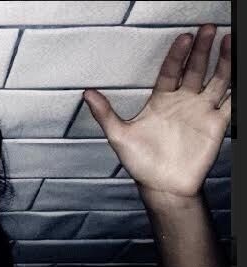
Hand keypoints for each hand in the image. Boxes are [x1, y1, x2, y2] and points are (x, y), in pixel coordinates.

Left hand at [83, 24, 230, 198]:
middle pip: (195, 69)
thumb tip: (87, 94)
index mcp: (161, 101)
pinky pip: (231, 103)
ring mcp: (200, 111)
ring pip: (217, 80)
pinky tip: (241, 72)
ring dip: (224, 61)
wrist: (163, 186)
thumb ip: (105, 113)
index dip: (177, 54)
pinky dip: (237, 89)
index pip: (171, 70)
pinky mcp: (216, 124)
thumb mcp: (118, 136)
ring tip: (229, 41)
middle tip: (207, 30)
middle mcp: (182, 102)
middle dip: (201, 49)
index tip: (182, 38)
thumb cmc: (141, 163)